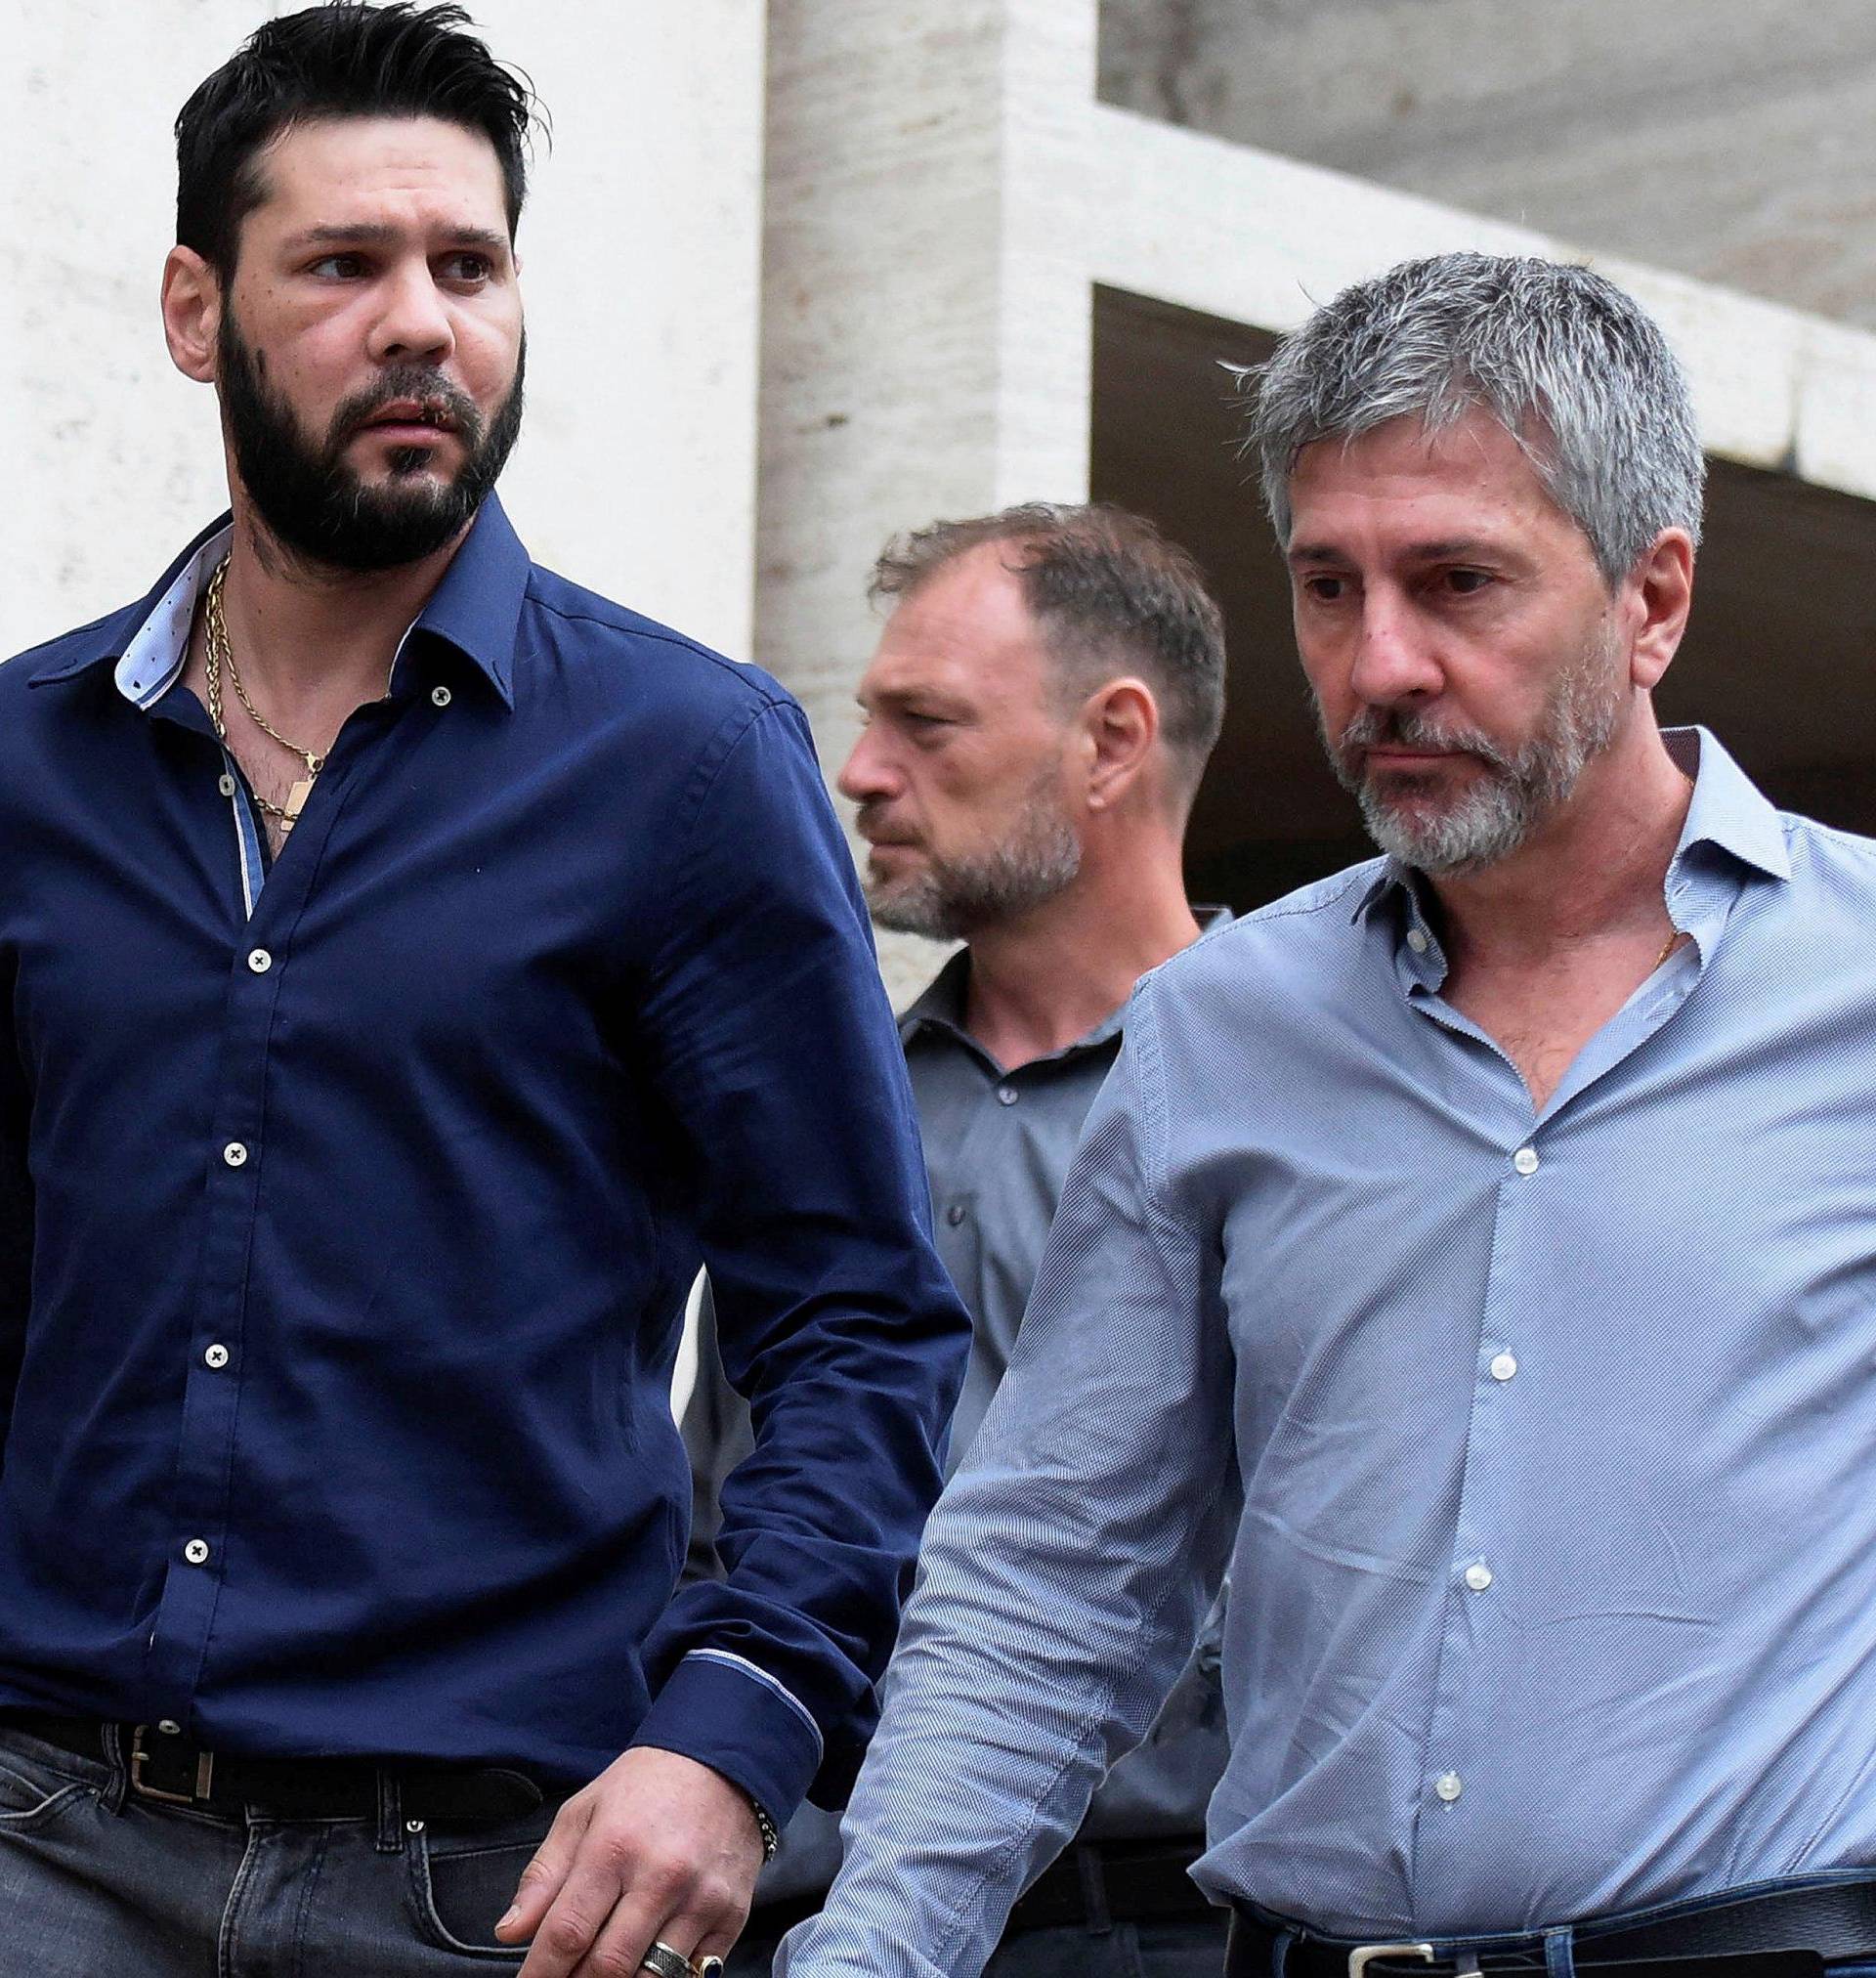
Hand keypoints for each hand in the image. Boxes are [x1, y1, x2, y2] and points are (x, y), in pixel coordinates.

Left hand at [495, 1745, 764, 1977]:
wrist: (723, 1762)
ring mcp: (701, 1899)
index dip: (540, 1975)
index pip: (566, 1933)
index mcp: (614, 1847)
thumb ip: (544, 1875)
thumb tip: (510, 1931)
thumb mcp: (582, 1813)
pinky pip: (693, 1975)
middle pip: (608, 1967)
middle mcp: (661, 1876)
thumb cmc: (646, 1787)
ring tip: (604, 1968)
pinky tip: (649, 1961)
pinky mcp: (732, 1915)